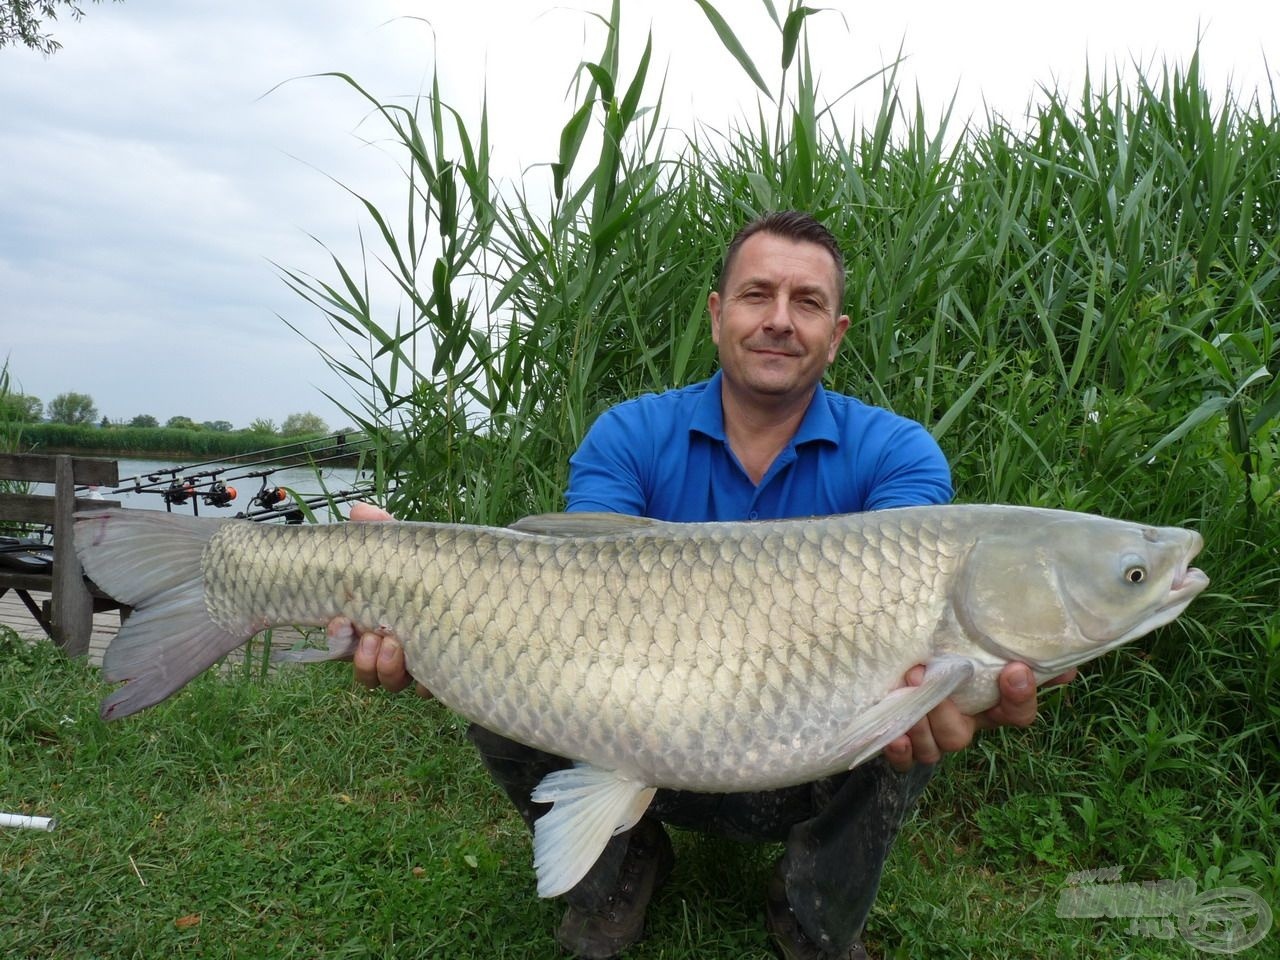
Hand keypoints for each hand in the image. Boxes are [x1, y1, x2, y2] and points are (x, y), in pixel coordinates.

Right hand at [337, 503, 431, 698]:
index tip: (338, 622)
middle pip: (365, 669)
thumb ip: (386, 532)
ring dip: (386, 668)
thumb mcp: (413, 551)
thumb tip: (358, 510)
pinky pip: (429, 688)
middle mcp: (395, 648)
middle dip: (362, 658)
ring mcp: (420, 664)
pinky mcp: (448, 674)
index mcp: (380, 621)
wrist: (493, 592)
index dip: (338, 637)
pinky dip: (424, 679)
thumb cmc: (442, 571)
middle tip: (372, 638)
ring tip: (396, 645)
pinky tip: (432, 661)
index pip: (347, 640)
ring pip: (391, 682)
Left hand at [882, 663, 1076, 772]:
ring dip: (919, 724)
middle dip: (944, 712)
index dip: (1019, 698)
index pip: (1016, 715)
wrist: (904, 653)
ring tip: (906, 690)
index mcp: (988, 703)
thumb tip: (1066, 666)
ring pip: (933, 749)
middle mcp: (962, 723)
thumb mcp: (977, 640)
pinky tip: (896, 737)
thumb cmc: (945, 645)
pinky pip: (905, 759)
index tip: (1014, 670)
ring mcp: (931, 735)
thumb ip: (1016, 646)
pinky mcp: (901, 739)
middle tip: (925, 675)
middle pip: (961, 736)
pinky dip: (901, 752)